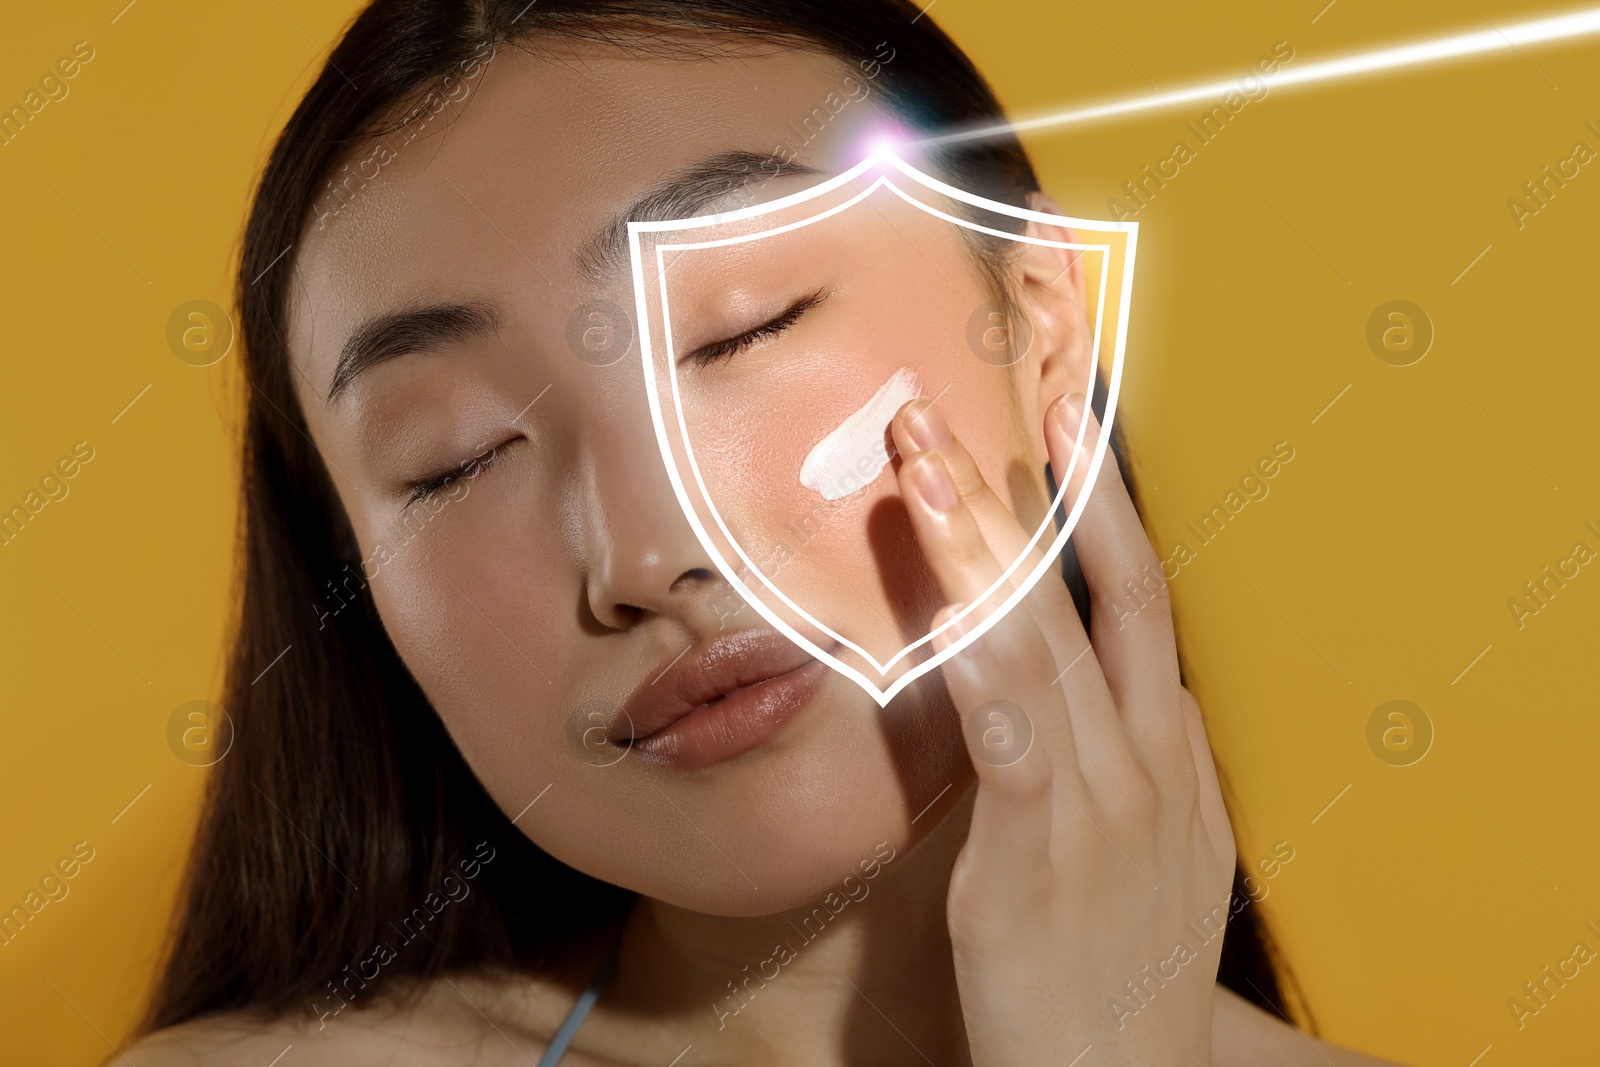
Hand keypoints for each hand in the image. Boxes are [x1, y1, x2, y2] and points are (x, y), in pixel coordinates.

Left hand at [891, 392, 1235, 1065]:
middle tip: (1016, 388)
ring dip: (980, 543)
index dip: (1107, 507)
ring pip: (1044, 642)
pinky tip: (939, 601)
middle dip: (1057, 487)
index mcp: (1177, 753)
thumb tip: (1090, 694)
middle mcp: (1150, 759)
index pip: (1143, 601)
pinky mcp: (1039, 853)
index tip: (1068, 423)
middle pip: (1106, 595)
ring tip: (927, 458)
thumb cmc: (1121, 970)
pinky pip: (1007, 735)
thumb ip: (1120, 764)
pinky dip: (975, 659)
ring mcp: (1103, 802)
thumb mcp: (1148, 854)